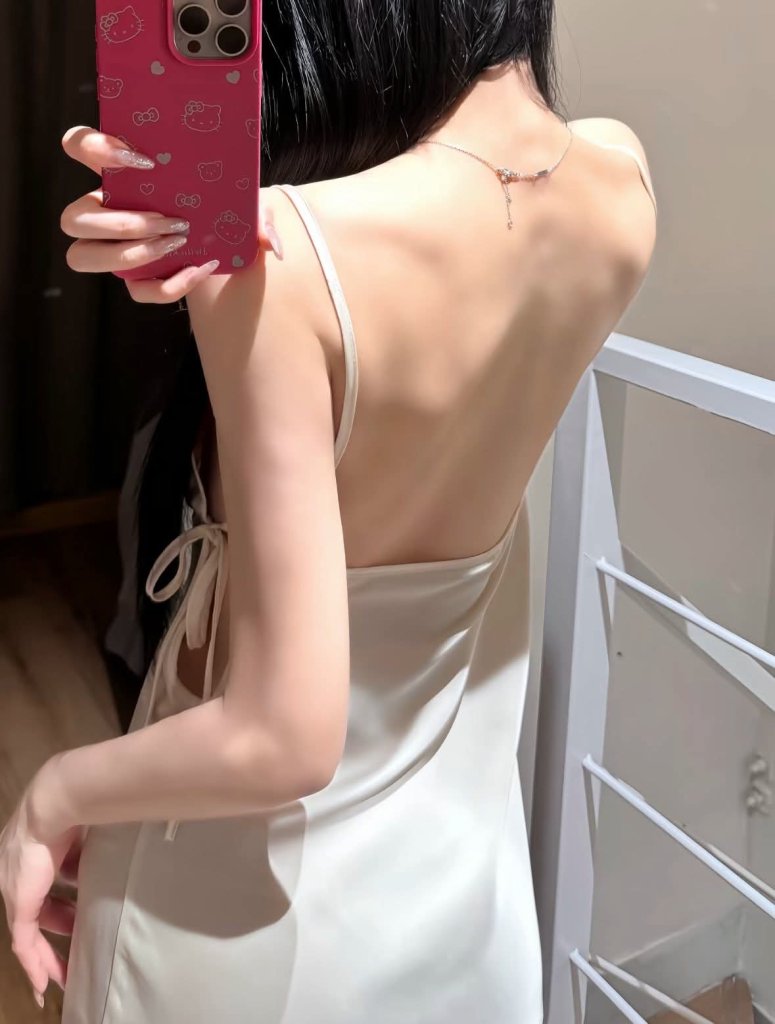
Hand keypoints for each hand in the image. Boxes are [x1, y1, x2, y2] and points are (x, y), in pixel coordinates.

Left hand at [0, 775, 80, 1007]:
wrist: (56, 801)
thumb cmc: (80, 805)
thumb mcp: (91, 829)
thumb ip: (99, 843)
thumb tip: (127, 845)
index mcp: (38, 849)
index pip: (49, 879)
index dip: (63, 896)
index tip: (79, 909)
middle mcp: (20, 870)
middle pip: (41, 906)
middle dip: (62, 923)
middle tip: (81, 934)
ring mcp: (17, 889)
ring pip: (31, 929)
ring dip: (48, 950)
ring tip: (66, 969)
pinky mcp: (20, 905)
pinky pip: (23, 943)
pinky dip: (34, 964)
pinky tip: (44, 984)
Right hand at [59, 125, 283, 303]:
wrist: (235, 244)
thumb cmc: (228, 207)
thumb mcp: (245, 199)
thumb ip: (259, 212)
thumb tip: (269, 243)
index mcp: (123, 174)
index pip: (78, 146)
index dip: (93, 148)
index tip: (142, 161)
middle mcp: (108, 210)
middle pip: (72, 218)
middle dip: (120, 223)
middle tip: (168, 222)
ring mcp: (116, 247)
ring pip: (82, 256)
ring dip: (130, 254)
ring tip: (175, 245)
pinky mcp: (136, 278)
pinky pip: (136, 290)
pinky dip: (167, 286)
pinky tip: (197, 271)